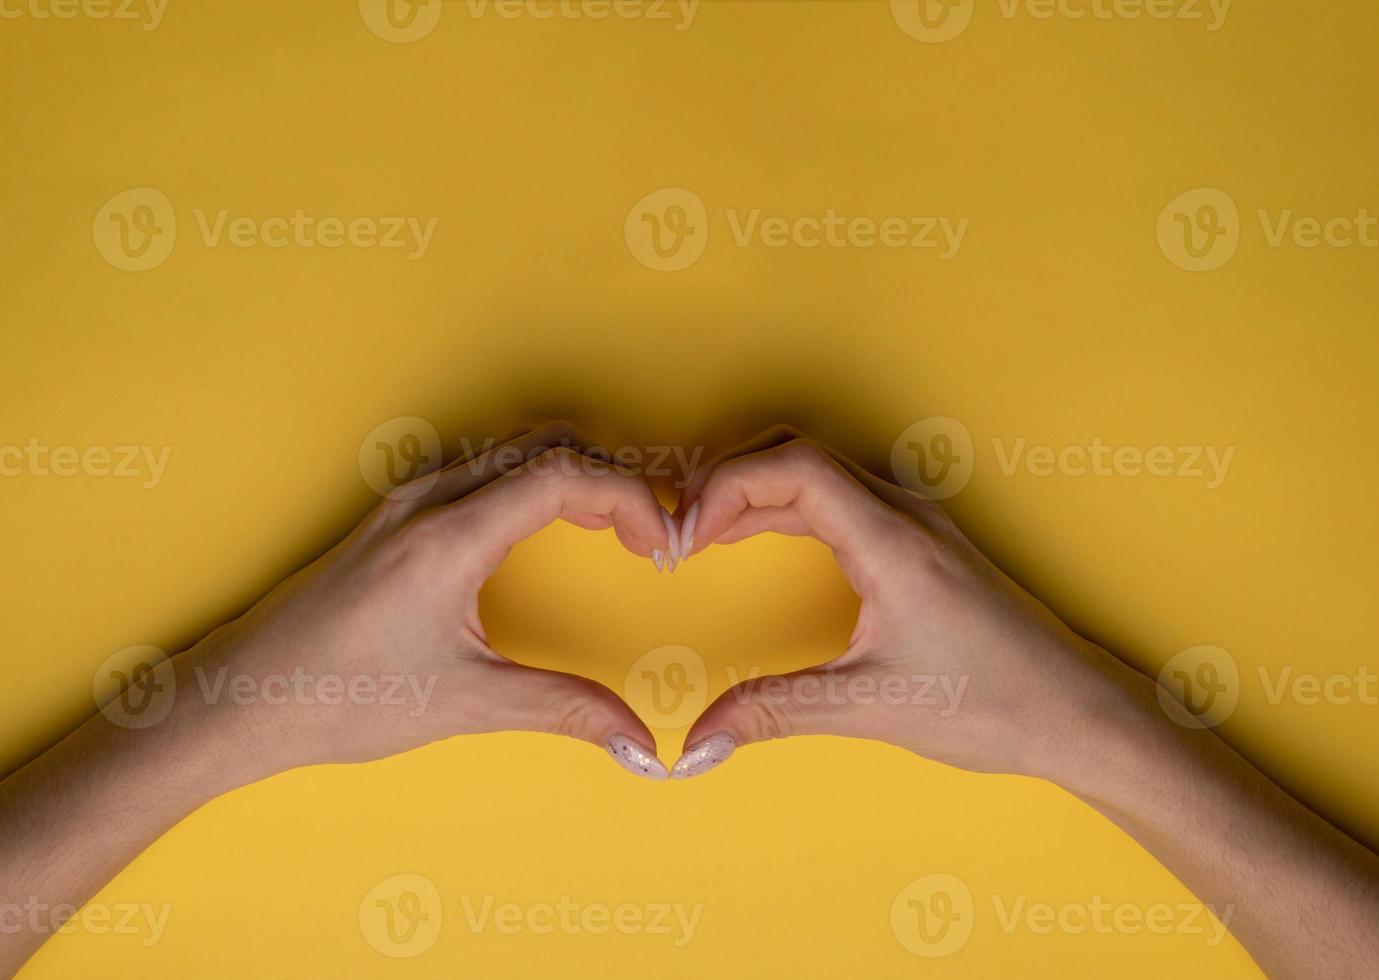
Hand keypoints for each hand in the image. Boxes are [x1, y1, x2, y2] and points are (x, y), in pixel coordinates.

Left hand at [168, 421, 676, 780]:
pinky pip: (477, 467)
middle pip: (545, 443)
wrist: (239, 700)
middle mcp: (428, 499)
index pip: (565, 474)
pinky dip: (528, 479)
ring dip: (569, 471)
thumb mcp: (464, 704)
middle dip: (609, 476)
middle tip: (646, 531)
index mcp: (450, 535)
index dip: (630, 500)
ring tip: (606, 526)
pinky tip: (538, 525)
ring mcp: (404, 501)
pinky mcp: (391, 517)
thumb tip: (639, 744)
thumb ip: (564, 711)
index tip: (660, 546)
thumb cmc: (335, 697)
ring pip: (509, 448)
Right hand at [668, 425, 1125, 780]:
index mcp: (892, 540)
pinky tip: (763, 538)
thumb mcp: (872, 706)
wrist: (1076, 711)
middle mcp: (905, 514)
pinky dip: (788, 505)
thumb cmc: (994, 702)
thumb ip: (776, 712)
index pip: (792, 466)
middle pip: (798, 453)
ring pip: (819, 470)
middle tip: (680, 529)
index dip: (724, 487)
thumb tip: (698, 740)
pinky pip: (840, 494)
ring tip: (705, 532)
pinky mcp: (921, 540)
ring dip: (757, 489)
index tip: (685, 537)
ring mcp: (917, 521)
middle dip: (728, 479)